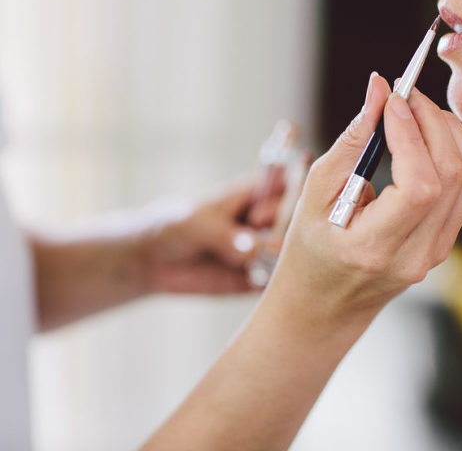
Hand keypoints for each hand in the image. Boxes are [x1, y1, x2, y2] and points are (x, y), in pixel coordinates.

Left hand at [140, 172, 284, 294]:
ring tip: (257, 266)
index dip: (287, 198)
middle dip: (287, 234)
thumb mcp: (195, 224)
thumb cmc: (173, 226)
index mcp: (256, 194)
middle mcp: (267, 221)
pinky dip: (273, 285)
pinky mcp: (259, 278)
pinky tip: (255, 283)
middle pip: (298, 222)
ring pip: (291, 254)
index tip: (259, 216)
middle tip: (265, 246)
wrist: (151, 261)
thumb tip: (253, 251)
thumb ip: (225, 236)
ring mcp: (265, 250)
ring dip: (283, 261)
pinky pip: (276, 282)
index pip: (290, 186)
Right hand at [265, 73, 461, 326]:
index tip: (392, 97)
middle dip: (433, 122)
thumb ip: (350, 142)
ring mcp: (437, 253)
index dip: (412, 133)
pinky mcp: (445, 242)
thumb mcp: (313, 196)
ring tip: (416, 109)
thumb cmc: (308, 251)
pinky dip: (453, 151)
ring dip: (449, 132)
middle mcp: (416, 256)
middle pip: (453, 176)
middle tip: (405, 93)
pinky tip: (427, 134)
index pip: (419, 186)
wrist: (324, 305)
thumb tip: (378, 90)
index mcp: (376, 250)